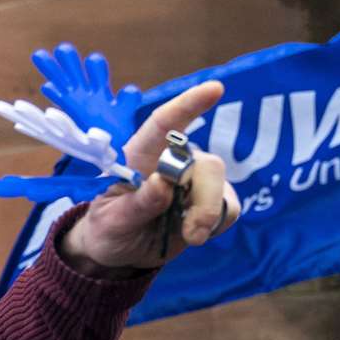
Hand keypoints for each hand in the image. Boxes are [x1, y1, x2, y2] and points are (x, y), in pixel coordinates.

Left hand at [60, 80, 239, 272]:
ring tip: (189, 237)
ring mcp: (195, 180)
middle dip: (205, 199)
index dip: (188, 105)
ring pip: (221, 187)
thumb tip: (163, 183)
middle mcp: (173, 161)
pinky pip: (229, 208)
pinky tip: (192, 233)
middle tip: (192, 233)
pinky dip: (215, 225)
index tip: (215, 89)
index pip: (164, 124)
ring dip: (208, 216)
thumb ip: (136, 205)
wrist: (121, 251)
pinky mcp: (212, 201)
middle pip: (206, 164)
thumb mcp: (111, 222)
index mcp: (141, 156)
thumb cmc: (109, 227)